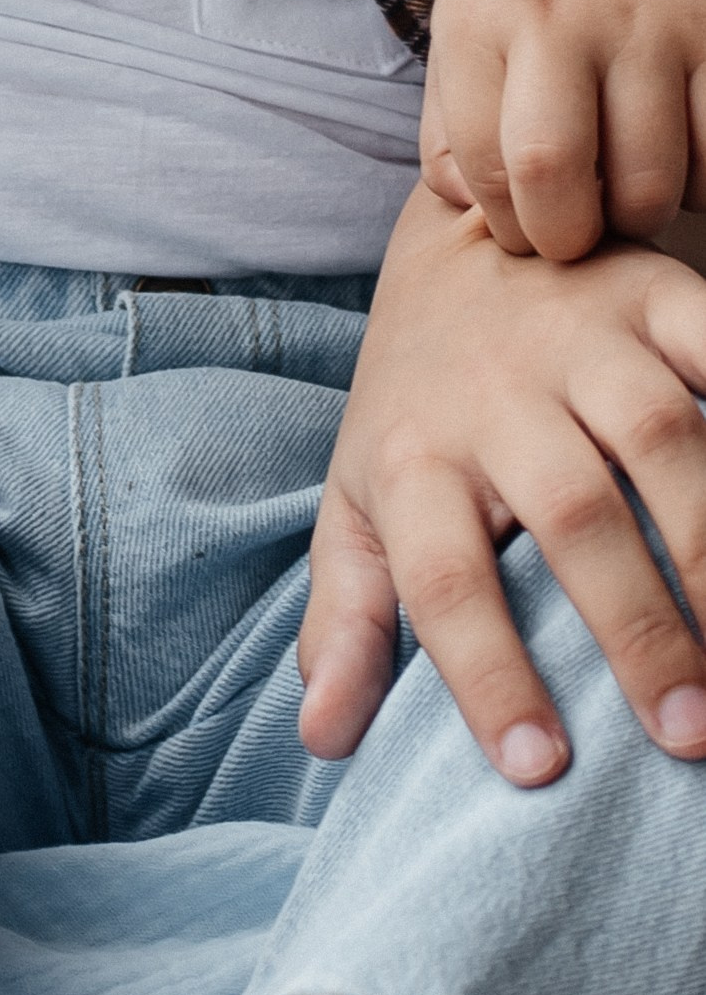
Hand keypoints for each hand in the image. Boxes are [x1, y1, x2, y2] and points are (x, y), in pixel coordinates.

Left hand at [300, 180, 705, 781]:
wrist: (462, 225)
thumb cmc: (421, 399)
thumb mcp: (359, 498)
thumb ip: (348, 617)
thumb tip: (326, 739)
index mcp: (414, 453)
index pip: (441, 575)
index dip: (483, 670)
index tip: (536, 769)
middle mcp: (494, 392)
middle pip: (569, 510)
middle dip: (636, 627)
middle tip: (689, 738)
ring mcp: (581, 337)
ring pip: (659, 436)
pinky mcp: (655, 294)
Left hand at [422, 0, 705, 258]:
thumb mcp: (471, 13)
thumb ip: (453, 113)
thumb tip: (469, 207)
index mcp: (483, 13)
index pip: (481, 161)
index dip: (504, 222)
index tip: (521, 227)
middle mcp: (563, 13)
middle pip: (554, 173)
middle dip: (567, 236)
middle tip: (578, 233)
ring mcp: (652, 21)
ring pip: (652, 180)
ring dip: (643, 213)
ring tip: (629, 187)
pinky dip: (701, 179)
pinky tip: (680, 151)